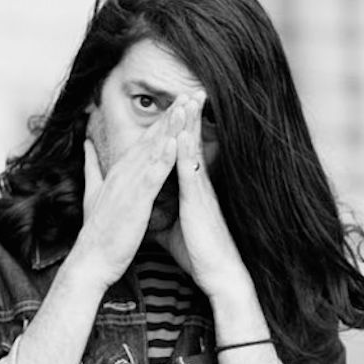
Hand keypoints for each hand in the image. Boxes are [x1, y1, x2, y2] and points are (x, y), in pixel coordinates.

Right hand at [72, 104, 184, 287]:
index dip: (164, 119)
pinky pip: (151, 175)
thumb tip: (87, 144)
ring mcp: (128, 184)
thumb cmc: (98, 231)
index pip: (145, 139)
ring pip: (153, 149)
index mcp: (120, 171)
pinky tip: (174, 141)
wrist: (91, 260)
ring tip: (186, 105)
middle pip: (152, 137)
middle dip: (173, 114)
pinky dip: (162, 157)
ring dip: (170, 127)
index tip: (180, 101)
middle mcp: (124, 172)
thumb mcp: (94, 192)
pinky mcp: (134, 200)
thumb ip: (92, 167)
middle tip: (191, 92)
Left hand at [157, 94, 252, 302]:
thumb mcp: (172, 227)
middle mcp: (197, 183)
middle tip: (189, 88)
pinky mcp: (198, 203)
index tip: (177, 106)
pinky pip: (191, 173)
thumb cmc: (198, 252)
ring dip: (190, 125)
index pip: (184, 151)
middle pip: (191, 143)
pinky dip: (185, 153)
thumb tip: (145, 208)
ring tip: (188, 99)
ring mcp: (199, 191)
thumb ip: (160, 212)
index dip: (181, 128)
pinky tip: (180, 136)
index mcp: (190, 187)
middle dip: (189, 116)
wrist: (218, 274)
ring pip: (193, 151)